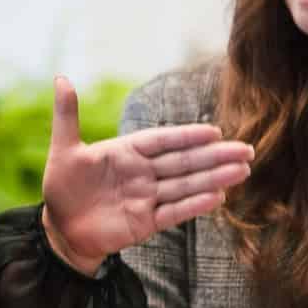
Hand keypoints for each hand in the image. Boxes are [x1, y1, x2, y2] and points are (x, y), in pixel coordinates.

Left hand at [40, 77, 251, 272]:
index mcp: (127, 152)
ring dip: (214, 178)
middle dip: (215, 156)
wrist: (60, 229)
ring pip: (185, 185)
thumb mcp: (63, 150)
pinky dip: (194, 205)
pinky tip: (219, 197)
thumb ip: (67, 115)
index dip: (187, 136)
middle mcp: (143, 172)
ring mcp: (147, 197)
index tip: (214, 132)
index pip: (163, 140)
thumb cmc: (62, 187)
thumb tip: (61, 78)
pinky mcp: (146, 222)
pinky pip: (174, 212)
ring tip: (242, 170)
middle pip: (183, 161)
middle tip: (246, 150)